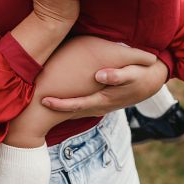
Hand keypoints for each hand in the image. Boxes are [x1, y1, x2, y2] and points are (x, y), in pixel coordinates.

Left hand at [42, 60, 168, 114]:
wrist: (152, 81)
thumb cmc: (141, 74)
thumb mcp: (133, 72)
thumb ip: (118, 75)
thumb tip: (99, 76)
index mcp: (104, 99)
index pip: (77, 105)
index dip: (60, 104)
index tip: (44, 100)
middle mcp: (99, 106)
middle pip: (72, 111)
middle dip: (52, 110)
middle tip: (32, 105)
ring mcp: (99, 106)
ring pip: (75, 111)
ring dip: (58, 110)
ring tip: (38, 106)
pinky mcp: (99, 102)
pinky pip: (80, 107)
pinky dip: (67, 107)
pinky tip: (56, 103)